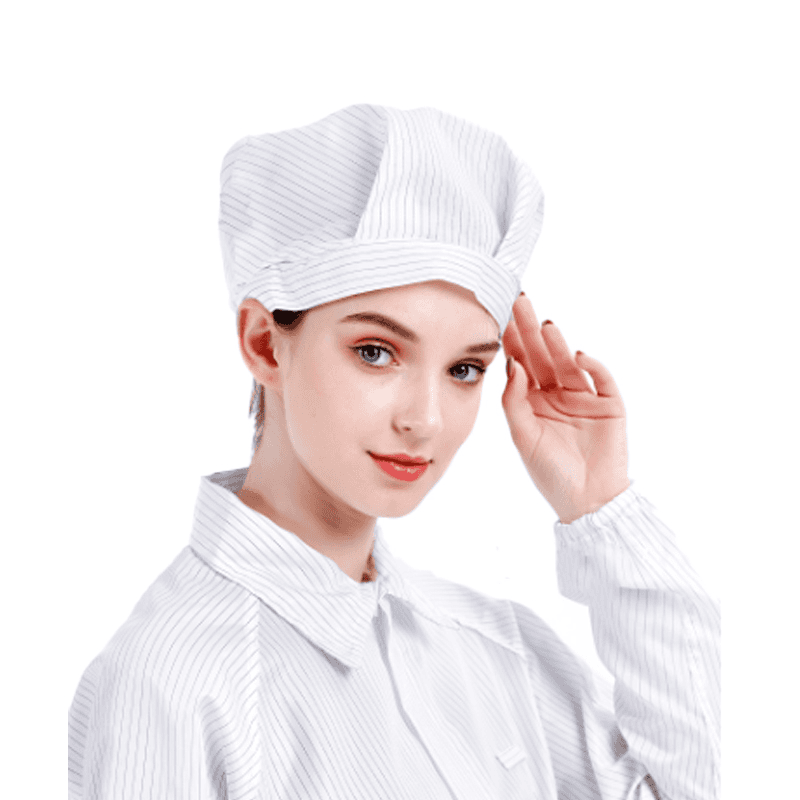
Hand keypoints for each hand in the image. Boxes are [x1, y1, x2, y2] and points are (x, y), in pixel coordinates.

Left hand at [501, 294, 629, 523]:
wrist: (587, 502)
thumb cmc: (550, 473)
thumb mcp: (523, 436)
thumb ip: (514, 401)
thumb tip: (513, 365)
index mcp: (533, 400)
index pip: (520, 363)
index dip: (510, 341)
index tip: (498, 315)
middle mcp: (556, 393)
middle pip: (542, 355)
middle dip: (530, 330)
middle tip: (520, 302)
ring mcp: (583, 397)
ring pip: (568, 363)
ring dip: (558, 344)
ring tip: (545, 325)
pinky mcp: (609, 405)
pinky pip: (601, 379)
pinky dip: (592, 366)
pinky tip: (578, 355)